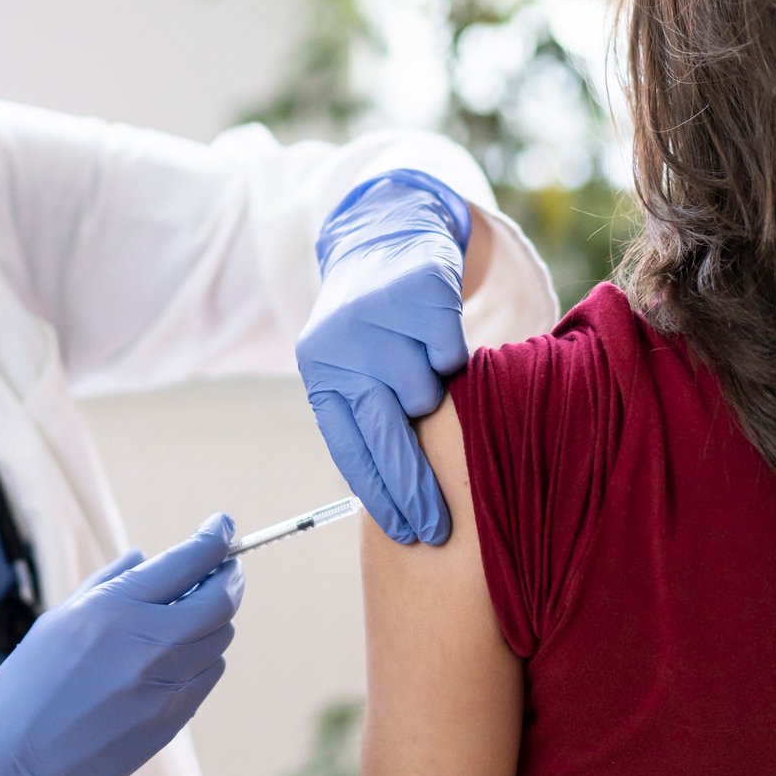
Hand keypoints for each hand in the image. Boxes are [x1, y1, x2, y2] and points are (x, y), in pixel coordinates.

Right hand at [0, 514, 243, 775]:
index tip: (222, 524)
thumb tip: (146, 556)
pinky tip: (180, 655)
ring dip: (216, 618)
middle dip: (229, 576)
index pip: (190, 560)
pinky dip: (204, 656)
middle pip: (221, 599)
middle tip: (225, 567)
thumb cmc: (28, 684)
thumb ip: (109, 582)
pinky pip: (209, 675)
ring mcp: (165, 686)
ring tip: (194, 613)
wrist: (14, 764)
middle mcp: (148, 644)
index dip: (216, 537)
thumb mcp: (61, 618)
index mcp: (115, 608)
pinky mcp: (172, 720)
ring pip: (220, 638)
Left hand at [296, 170, 471, 544]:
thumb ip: (368, 421)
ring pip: (426, 397)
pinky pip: (452, 356)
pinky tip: (440, 343)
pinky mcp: (419, 294)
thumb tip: (402, 503)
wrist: (384, 240)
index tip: (408, 535)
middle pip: (387, 436)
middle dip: (416, 490)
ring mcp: (379, 320)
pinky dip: (454, 360)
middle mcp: (342, 349)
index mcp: (321, 377)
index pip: (351, 451)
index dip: (381, 498)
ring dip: (436, 402)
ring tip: (428, 379)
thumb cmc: (372, 329)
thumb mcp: (352, 371)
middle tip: (440, 528)